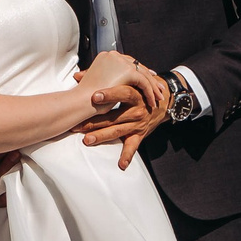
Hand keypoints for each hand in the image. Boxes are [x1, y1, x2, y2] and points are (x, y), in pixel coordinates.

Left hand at [75, 52, 169, 169]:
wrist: (163, 102)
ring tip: (87, 140)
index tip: (94, 96)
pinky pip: (133, 146)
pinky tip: (121, 165)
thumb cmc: (140, 89)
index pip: (122, 93)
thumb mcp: (130, 81)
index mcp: (136, 94)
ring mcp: (138, 124)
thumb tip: (77, 75)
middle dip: (95, 121)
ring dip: (102, 136)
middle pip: (114, 116)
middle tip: (79, 125)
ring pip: (118, 131)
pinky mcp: (140, 135)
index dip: (109, 95)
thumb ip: (105, 78)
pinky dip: (127, 156)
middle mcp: (137, 110)